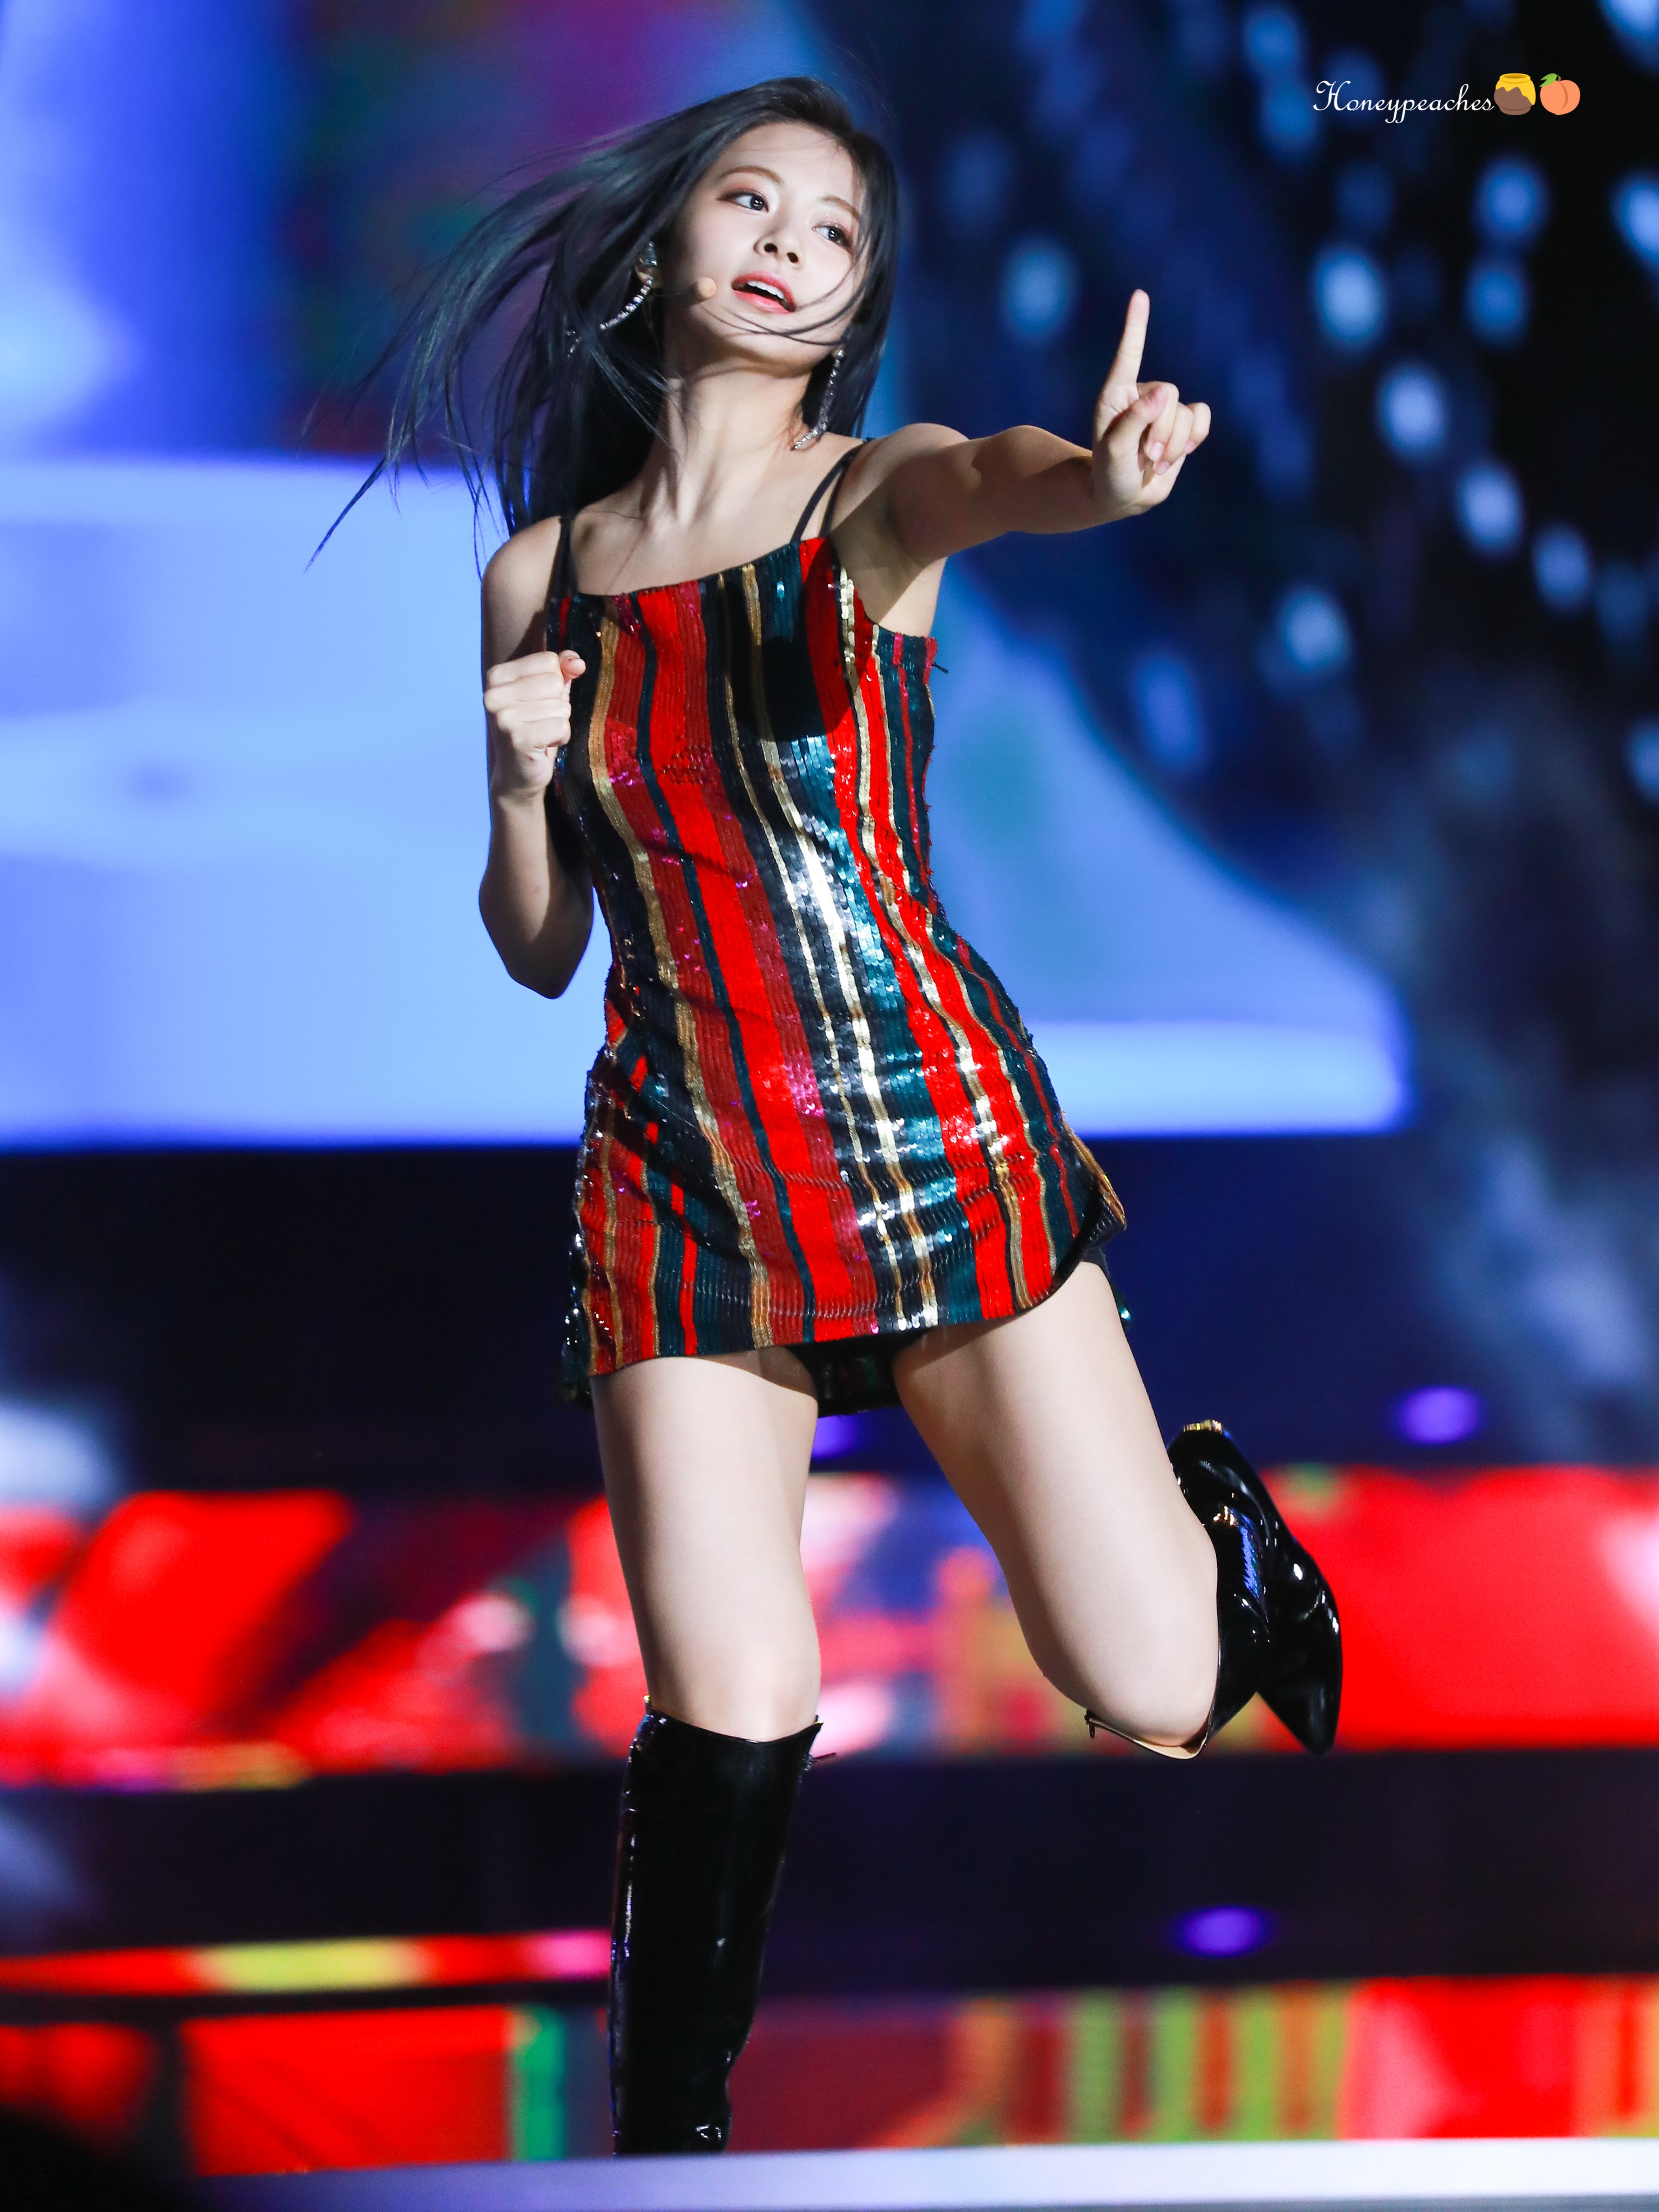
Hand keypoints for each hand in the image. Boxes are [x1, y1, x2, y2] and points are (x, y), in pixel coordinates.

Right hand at [483, 648, 585, 801]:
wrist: (517, 775)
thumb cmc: (535, 728)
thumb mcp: (549, 693)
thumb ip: (563, 670)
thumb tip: (577, 662)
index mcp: (496, 675)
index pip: (549, 661)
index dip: (555, 684)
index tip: (538, 703)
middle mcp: (493, 694)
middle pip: (555, 682)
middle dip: (558, 704)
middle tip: (540, 722)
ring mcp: (503, 718)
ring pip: (560, 706)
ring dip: (559, 723)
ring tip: (541, 734)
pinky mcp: (517, 739)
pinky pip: (561, 726)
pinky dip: (561, 737)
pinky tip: (544, 746)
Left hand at [1091, 289, 1210, 520]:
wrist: (1125, 496)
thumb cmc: (1110, 473)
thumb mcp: (1114, 451)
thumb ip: (1136, 420)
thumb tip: (1167, 391)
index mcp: (1117, 394)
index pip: (1129, 355)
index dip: (1137, 326)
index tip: (1140, 295)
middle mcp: (1142, 395)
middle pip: (1169, 394)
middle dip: (1162, 430)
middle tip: (1145, 457)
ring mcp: (1165, 409)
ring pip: (1186, 412)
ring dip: (1174, 443)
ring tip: (1154, 462)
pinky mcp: (1184, 424)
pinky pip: (1202, 418)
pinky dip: (1195, 438)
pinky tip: (1179, 453)